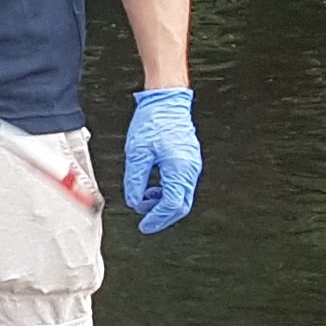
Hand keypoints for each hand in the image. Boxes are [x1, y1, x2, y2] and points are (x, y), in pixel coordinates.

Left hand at [123, 89, 201, 233]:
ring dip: (163, 203)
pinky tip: (152, 187)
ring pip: (182, 196)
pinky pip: (181, 185)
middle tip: (146, 220)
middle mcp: (190, 169)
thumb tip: (134, 201)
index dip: (157, 218)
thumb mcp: (137, 153)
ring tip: (144, 198)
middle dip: (162, 215)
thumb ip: (135, 180)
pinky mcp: (189, 160)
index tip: (144, 224)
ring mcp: (192, 165)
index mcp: (179, 169)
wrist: (167, 101)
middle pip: (180, 205)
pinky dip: (167, 191)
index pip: (171, 205)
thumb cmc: (153, 121)